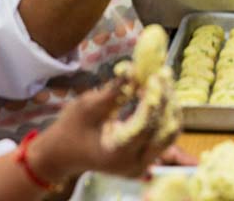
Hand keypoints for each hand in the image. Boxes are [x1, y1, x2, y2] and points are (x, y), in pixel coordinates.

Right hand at [29, 82, 175, 182]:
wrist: (63, 153)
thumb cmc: (71, 129)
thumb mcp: (87, 107)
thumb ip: (113, 91)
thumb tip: (133, 69)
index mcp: (117, 154)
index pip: (146, 125)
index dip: (154, 98)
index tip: (156, 75)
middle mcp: (134, 165)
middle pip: (164, 129)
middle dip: (166, 98)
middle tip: (163, 72)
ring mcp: (142, 165)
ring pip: (169, 132)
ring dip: (169, 104)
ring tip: (162, 79)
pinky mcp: (146, 159)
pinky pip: (164, 135)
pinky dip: (164, 113)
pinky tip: (158, 92)